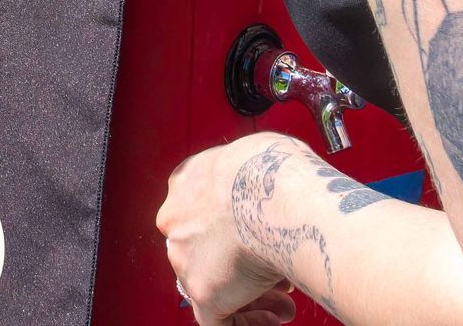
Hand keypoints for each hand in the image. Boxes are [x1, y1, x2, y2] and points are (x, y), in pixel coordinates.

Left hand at [160, 135, 305, 324]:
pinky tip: (272, 319)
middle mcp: (177, 219)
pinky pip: (217, 320)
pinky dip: (245, 324)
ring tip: (285, 302)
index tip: (260, 238)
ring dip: (250, 297)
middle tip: (276, 277)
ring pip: (212, 286)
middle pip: (206, 251)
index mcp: (186, 182)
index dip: (235, 232)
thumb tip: (269, 188)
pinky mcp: (202, 292)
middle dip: (242, 266)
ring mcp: (185, 258)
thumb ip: (248, 178)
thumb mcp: (255, 154)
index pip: (202, 215)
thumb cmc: (273, 169)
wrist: (275, 193)